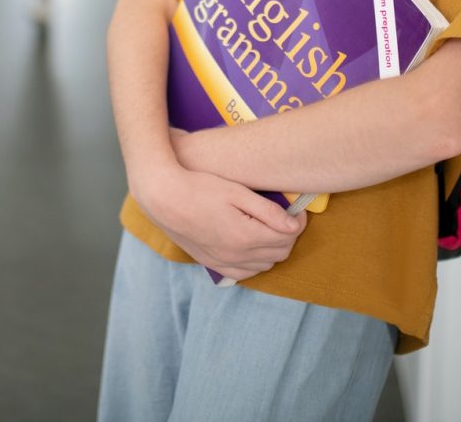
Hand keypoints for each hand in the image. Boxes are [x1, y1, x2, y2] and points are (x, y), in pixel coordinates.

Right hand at [134, 163, 305, 280]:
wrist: (163, 196)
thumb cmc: (200, 187)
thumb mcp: (237, 192)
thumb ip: (269, 211)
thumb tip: (294, 225)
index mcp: (246, 236)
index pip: (288, 238)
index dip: (298, 223)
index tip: (296, 210)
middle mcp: (236, 255)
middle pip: (279, 254)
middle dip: (288, 236)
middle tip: (284, 217)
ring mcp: (222, 262)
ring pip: (264, 266)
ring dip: (272, 250)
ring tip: (267, 228)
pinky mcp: (210, 263)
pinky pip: (243, 273)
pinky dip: (254, 262)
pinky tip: (250, 246)